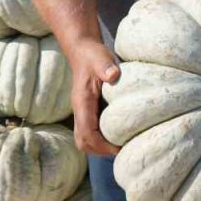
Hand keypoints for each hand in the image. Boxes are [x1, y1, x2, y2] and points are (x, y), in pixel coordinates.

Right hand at [69, 40, 120, 155]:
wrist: (83, 50)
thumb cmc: (93, 55)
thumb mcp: (100, 57)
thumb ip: (105, 66)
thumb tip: (113, 75)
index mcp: (82, 102)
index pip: (87, 132)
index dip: (101, 144)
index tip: (119, 147)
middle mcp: (79, 110)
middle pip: (82, 141)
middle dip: (100, 150)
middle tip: (121, 150)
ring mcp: (82, 111)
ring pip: (83, 139)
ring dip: (99, 147)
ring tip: (119, 146)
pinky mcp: (87, 111)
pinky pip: (89, 132)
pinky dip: (100, 139)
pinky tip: (117, 135)